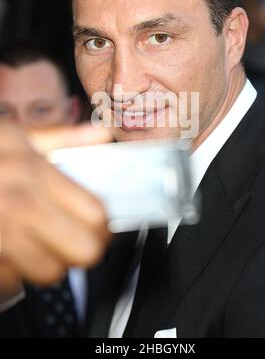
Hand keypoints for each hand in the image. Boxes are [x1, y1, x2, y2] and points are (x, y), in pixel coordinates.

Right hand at [0, 121, 111, 294]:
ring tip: (36, 239)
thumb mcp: (12, 138)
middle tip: (75, 237)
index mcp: (32, 174)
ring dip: (49, 260)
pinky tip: (9, 248)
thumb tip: (102, 134)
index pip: (96, 215)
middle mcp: (17, 209)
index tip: (98, 223)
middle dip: (83, 247)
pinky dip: (16, 271)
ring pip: (52, 273)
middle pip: (84, 251)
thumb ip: (61, 138)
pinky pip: (15, 282)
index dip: (103, 224)